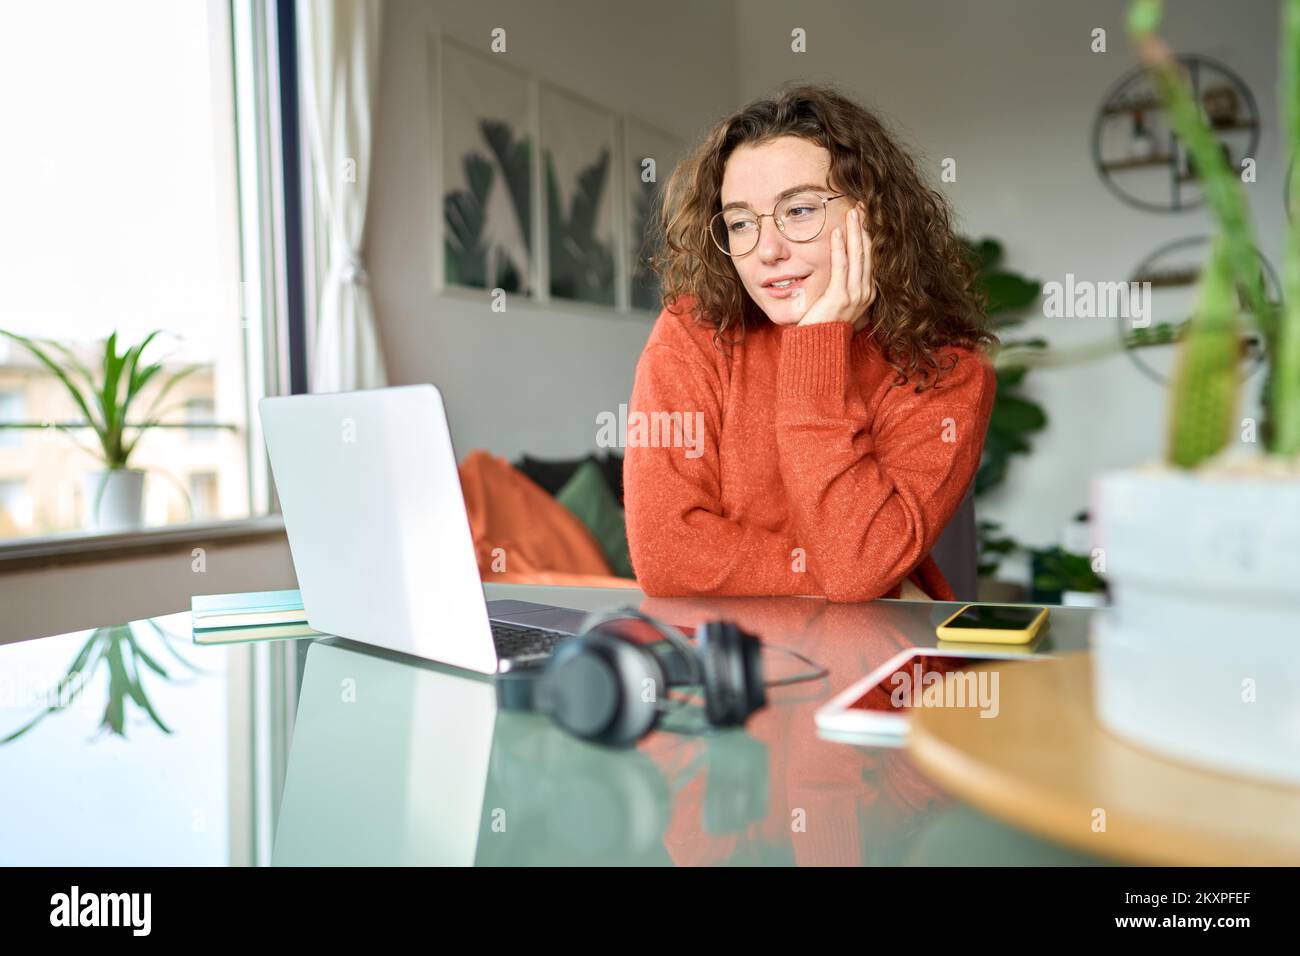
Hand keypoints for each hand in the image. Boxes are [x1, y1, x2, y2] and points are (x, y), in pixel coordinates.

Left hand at [794, 202, 875, 330]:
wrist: (818, 346)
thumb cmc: (825, 323)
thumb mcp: (839, 300)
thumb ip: (843, 282)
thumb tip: (840, 263)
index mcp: (868, 291)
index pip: (871, 257)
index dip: (868, 234)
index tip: (865, 216)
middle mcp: (866, 292)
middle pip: (868, 252)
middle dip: (865, 227)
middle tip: (862, 205)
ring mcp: (855, 295)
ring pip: (858, 256)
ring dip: (855, 231)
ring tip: (853, 212)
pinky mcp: (840, 297)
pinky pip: (841, 267)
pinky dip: (840, 248)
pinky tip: (838, 232)